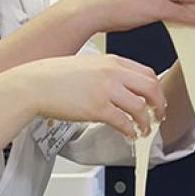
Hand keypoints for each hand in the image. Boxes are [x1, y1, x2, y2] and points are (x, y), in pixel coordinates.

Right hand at [17, 54, 166, 137]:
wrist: (35, 84)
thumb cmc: (54, 76)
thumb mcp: (87, 65)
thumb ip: (107, 72)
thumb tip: (123, 87)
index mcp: (111, 61)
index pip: (147, 72)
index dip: (156, 89)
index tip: (156, 99)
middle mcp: (112, 73)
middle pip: (151, 87)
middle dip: (159, 104)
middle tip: (158, 115)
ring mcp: (106, 90)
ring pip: (140, 107)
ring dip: (146, 122)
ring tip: (144, 129)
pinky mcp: (97, 108)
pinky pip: (123, 122)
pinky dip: (130, 131)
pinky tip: (129, 134)